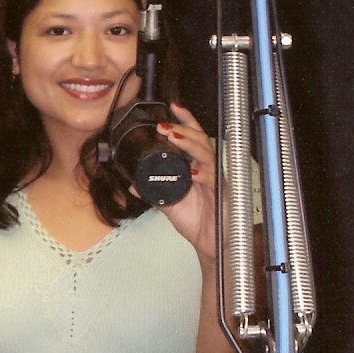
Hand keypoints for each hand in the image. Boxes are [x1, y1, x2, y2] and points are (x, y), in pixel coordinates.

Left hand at [154, 102, 217, 259]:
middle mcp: (207, 170)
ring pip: (206, 155)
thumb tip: (132, 186)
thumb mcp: (170, 205)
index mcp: (196, 168)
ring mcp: (215, 181)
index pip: (193, 138)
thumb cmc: (197, 221)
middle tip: (164, 126)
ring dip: (189, 145)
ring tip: (174, 138)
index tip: (173, 107)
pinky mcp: (221, 195)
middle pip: (200, 141)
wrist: (212, 244)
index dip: (185, 121)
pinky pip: (212, 180)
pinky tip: (192, 171)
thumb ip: (154, 193)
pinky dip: (202, 174)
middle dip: (183, 129)